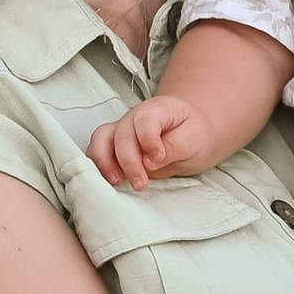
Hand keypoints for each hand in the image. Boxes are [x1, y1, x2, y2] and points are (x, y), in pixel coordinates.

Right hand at [87, 96, 212, 189]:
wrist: (189, 133)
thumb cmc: (193, 133)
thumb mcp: (195, 138)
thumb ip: (174, 146)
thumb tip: (150, 161)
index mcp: (157, 109)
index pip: (145, 120)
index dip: (149, 140)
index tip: (158, 158)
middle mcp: (134, 118)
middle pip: (122, 134)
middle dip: (129, 161)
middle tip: (141, 183)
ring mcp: (122, 131)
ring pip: (101, 140)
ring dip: (105, 162)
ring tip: (117, 182)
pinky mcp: (114, 147)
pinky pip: (98, 152)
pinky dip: (98, 166)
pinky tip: (110, 181)